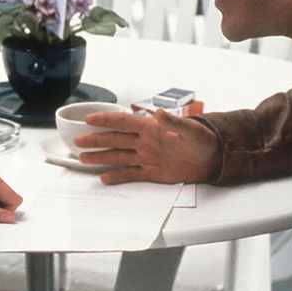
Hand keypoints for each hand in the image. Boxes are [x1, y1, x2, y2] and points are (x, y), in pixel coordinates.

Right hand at [74, 109, 218, 184]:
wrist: (214, 159)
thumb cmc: (204, 141)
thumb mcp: (192, 130)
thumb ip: (174, 123)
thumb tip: (160, 113)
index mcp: (152, 128)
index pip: (124, 122)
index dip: (106, 120)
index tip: (89, 119)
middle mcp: (146, 142)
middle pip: (115, 139)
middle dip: (96, 140)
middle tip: (77, 140)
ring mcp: (147, 157)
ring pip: (119, 156)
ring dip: (101, 157)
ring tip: (83, 158)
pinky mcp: (152, 172)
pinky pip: (131, 174)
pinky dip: (117, 176)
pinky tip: (104, 177)